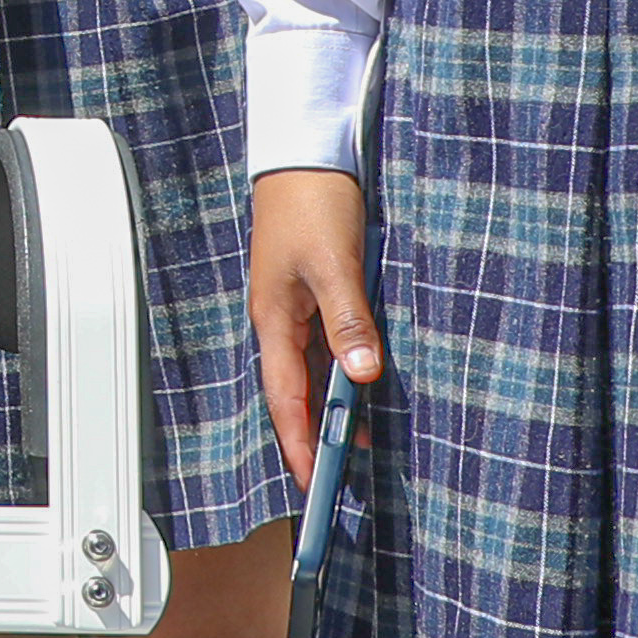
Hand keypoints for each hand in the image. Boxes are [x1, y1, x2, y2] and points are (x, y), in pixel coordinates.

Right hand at [249, 170, 382, 473]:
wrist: (307, 154)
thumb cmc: (312, 203)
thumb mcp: (335, 265)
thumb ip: (348, 322)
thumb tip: (362, 375)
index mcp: (275, 320)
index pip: (285, 398)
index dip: (299, 442)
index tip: (312, 483)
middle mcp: (280, 321)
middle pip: (294, 393)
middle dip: (313, 436)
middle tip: (339, 477)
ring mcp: (294, 308)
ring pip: (310, 372)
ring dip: (331, 406)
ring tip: (362, 439)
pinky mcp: (313, 292)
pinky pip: (323, 346)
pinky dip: (341, 373)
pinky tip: (363, 383)